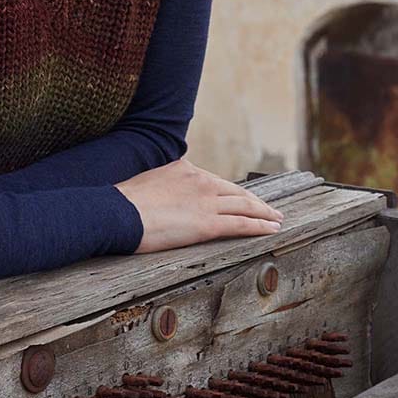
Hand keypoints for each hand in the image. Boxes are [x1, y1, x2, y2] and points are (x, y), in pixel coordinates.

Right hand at [114, 156, 283, 253]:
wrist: (119, 212)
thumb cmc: (125, 204)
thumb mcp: (148, 185)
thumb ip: (164, 188)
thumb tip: (164, 198)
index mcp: (184, 168)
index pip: (215, 182)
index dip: (233, 192)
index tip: (242, 198)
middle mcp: (199, 180)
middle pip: (235, 192)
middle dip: (255, 201)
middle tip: (271, 209)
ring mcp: (206, 201)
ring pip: (244, 206)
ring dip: (264, 213)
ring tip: (277, 219)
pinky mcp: (208, 223)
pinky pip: (242, 224)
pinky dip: (260, 226)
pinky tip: (272, 230)